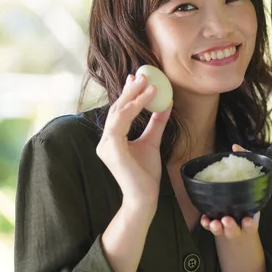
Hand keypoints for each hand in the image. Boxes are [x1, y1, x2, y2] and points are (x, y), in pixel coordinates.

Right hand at [97, 73, 171, 208]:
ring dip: (133, 96)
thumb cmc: (145, 173)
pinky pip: (120, 124)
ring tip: (148, 84)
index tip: (137, 78)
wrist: (145, 196)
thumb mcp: (152, 141)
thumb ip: (157, 123)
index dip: (128, 93)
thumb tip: (166, 103)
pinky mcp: (112, 151)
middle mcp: (105, 140)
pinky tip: (143, 100)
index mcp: (112, 138)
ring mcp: (106, 146)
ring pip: (118, 113)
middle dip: (130, 90)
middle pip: (117, 108)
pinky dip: (132, 110)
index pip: (119, 111)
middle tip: (142, 75)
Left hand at [200, 144, 257, 235]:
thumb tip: (235, 146)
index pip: (252, 222)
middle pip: (234, 230)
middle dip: (232, 226)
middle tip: (226, 220)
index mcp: (251, 215)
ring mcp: (228, 225)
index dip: (250, 224)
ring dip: (218, 227)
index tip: (248, 222)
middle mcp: (240, 223)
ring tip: (213, 222)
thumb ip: (244, 161)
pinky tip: (204, 219)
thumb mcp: (248, 178)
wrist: (239, 212)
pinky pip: (211, 226)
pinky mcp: (218, 225)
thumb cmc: (244, 193)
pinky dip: (207, 223)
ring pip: (223, 231)